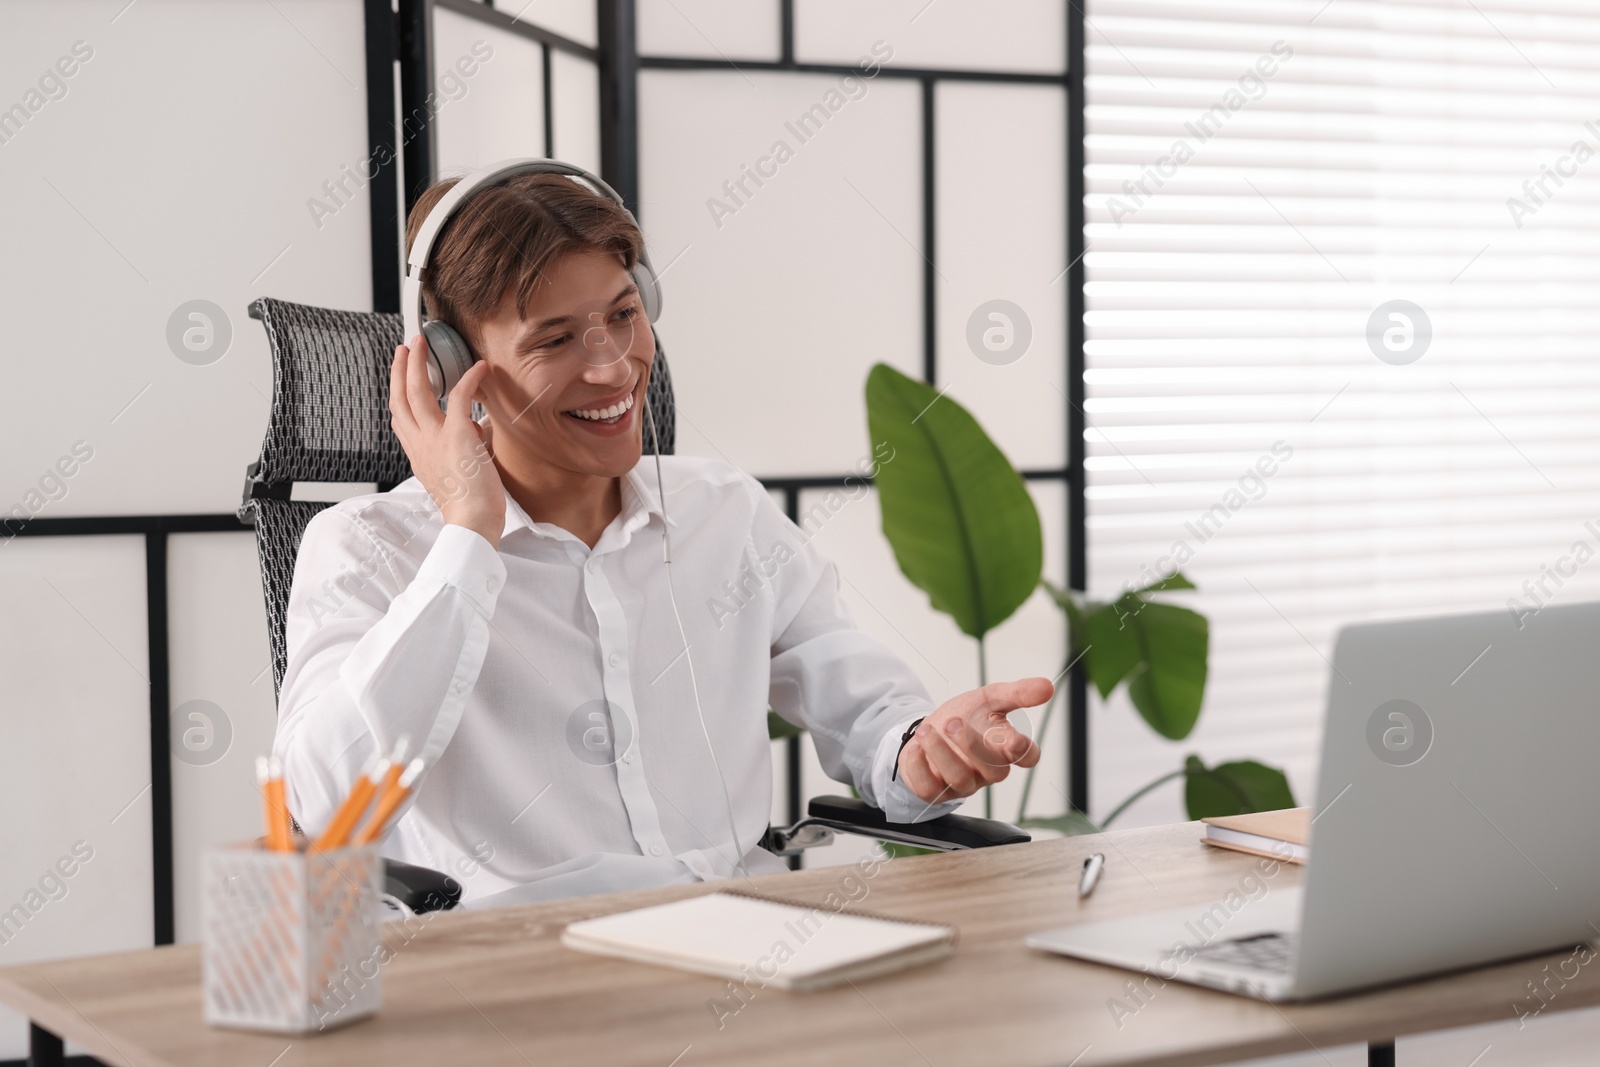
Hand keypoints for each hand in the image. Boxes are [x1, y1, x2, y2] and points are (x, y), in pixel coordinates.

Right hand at [389, 333, 505, 548]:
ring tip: (421, 343)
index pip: (401, 420)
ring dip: (418, 364)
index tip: (400, 379)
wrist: (472, 522)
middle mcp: (419, 444)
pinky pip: (459, 397)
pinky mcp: (456, 435)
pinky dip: (470, 379)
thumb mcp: (457, 474)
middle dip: (400, 370)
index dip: (398, 396)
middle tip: (405, 348)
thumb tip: (475, 428)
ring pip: (417, 392)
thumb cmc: (470, 506)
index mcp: (418, 455)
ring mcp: (434, 438)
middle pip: (400, 399)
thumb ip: (462, 448)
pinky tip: (480, 366)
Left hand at [896, 677, 1050, 804]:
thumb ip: (1017, 693)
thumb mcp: (989, 699)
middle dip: (974, 746)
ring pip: (961, 779)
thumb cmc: (965, 718)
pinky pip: (930, 788)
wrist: (928, 730)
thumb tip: (1047, 686)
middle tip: (954, 723)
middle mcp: (987, 770)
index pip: (1028, 757)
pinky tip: (917, 748)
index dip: (1024, 752)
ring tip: (929, 730)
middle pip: (995, 771)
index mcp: (1005, 749)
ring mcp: (962, 784)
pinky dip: (920, 766)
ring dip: (943, 753)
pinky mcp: (935, 790)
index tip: (1014, 740)